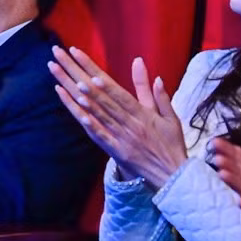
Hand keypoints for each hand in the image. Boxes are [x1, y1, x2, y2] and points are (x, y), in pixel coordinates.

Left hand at [47, 47, 186, 185]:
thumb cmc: (172, 144)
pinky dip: (89, 124)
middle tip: (68, 65)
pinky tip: (77, 113)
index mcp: (143, 114)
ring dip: (82, 99)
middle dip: (83, 80)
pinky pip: (100, 136)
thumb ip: (160, 96)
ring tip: (66, 83)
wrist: (174, 175)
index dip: (103, 80)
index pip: (118, 92)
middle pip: (103, 99)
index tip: (88, 66)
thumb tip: (156, 76)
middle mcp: (130, 124)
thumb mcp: (171, 118)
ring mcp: (121, 138)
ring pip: (99, 115)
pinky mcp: (116, 152)